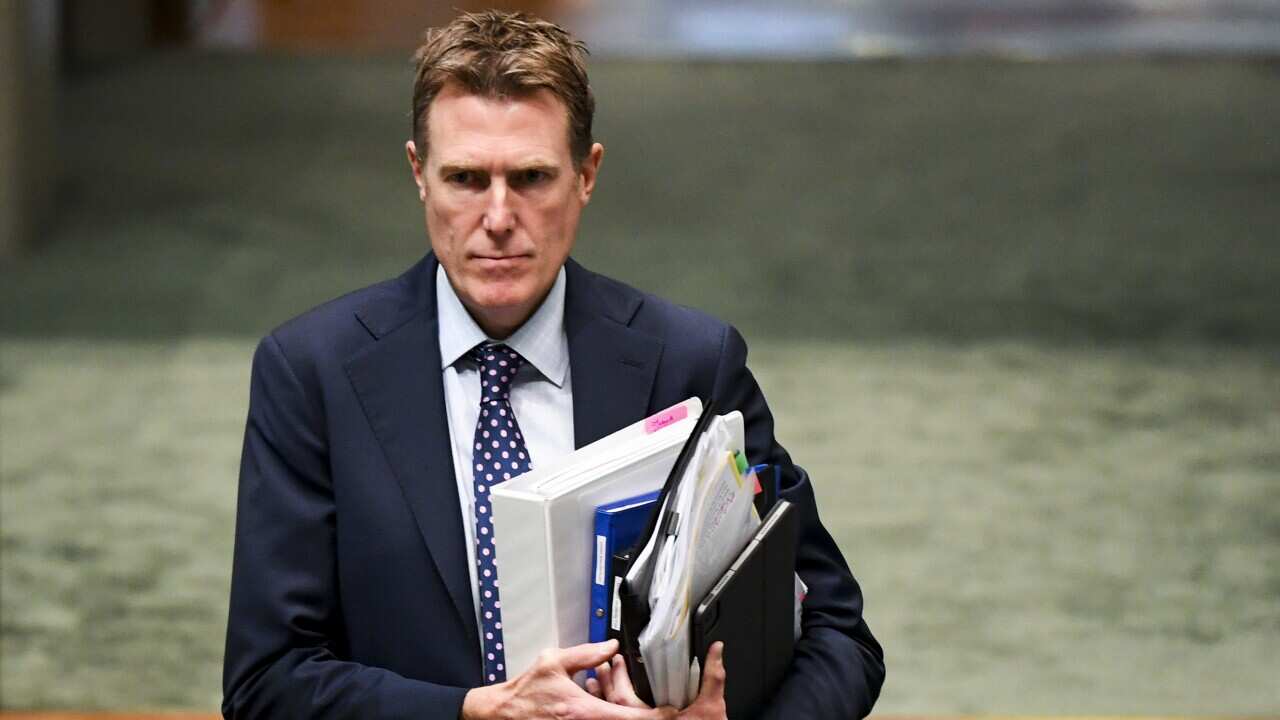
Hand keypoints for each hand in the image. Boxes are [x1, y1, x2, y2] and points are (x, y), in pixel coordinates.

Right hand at [461, 640, 675, 719]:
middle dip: (644, 714)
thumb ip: (586, 654)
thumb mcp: (554, 663)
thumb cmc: (525, 692)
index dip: (655, 716)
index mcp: (585, 711)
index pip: (630, 717)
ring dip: (626, 713)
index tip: (670, 711)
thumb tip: (610, 645)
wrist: (503, 714)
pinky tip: (604, 699)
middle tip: (662, 706)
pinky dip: (609, 714)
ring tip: (633, 698)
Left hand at [585, 643, 726, 719]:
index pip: (624, 699)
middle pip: (611, 706)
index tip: (617, 659)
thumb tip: (715, 650)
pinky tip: (606, 699)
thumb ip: (713, 677)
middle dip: (606, 682)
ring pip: (610, 716)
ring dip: (602, 696)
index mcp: (653, 719)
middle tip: (605, 662)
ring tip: (595, 678)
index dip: (618, 677)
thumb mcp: (712, 706)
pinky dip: (607, 710)